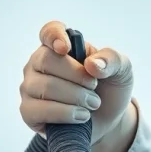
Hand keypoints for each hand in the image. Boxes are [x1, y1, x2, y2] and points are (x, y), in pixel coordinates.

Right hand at [19, 20, 134, 144]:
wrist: (108, 120)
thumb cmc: (109, 88)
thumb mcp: (121, 70)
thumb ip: (111, 60)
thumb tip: (92, 64)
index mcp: (59, 46)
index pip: (49, 32)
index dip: (54, 36)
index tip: (67, 48)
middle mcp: (39, 64)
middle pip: (47, 60)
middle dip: (76, 75)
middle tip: (94, 87)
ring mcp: (31, 87)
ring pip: (44, 87)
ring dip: (75, 97)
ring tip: (93, 104)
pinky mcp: (29, 112)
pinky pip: (37, 110)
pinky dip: (64, 114)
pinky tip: (81, 116)